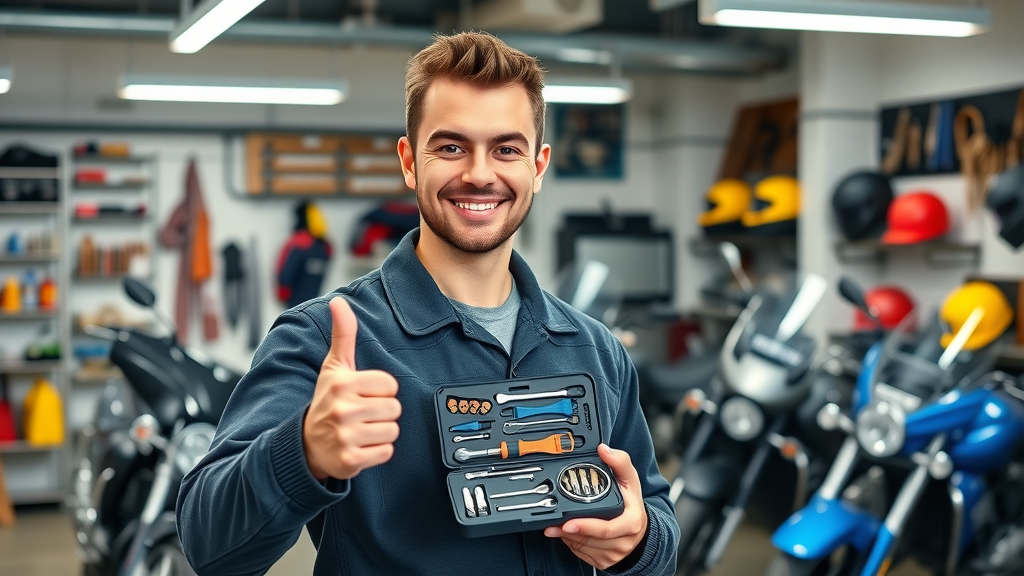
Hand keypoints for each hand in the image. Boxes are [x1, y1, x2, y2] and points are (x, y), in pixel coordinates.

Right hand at [303, 297, 401, 480]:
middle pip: (394, 408)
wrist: (306, 445)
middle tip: (361, 414)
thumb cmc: (326, 401)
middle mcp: (343, 409)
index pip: (390, 385)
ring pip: (392, 431)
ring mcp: (345, 436)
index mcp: (343, 383)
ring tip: (361, 429)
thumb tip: (338, 301)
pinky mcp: (350, 460)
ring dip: (380, 432)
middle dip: (382, 412)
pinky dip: (377, 452)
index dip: (381, 391)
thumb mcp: (334, 367)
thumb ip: (342, 333)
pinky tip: (360, 445)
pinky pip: (386, 452)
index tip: (363, 395)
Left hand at [543, 444, 648, 570]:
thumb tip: (604, 449)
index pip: (606, 529)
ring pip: (584, 547)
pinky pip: (583, 554)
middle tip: (553, 524)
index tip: (567, 523)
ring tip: (558, 526)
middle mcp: (624, 541)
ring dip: (568, 538)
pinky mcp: (605, 561)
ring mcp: (614, 554)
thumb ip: (619, 461)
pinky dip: (572, 544)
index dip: (585, 526)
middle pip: (590, 539)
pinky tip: (568, 533)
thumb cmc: (632, 503)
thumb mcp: (631, 479)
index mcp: (631, 522)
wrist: (640, 529)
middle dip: (569, 531)